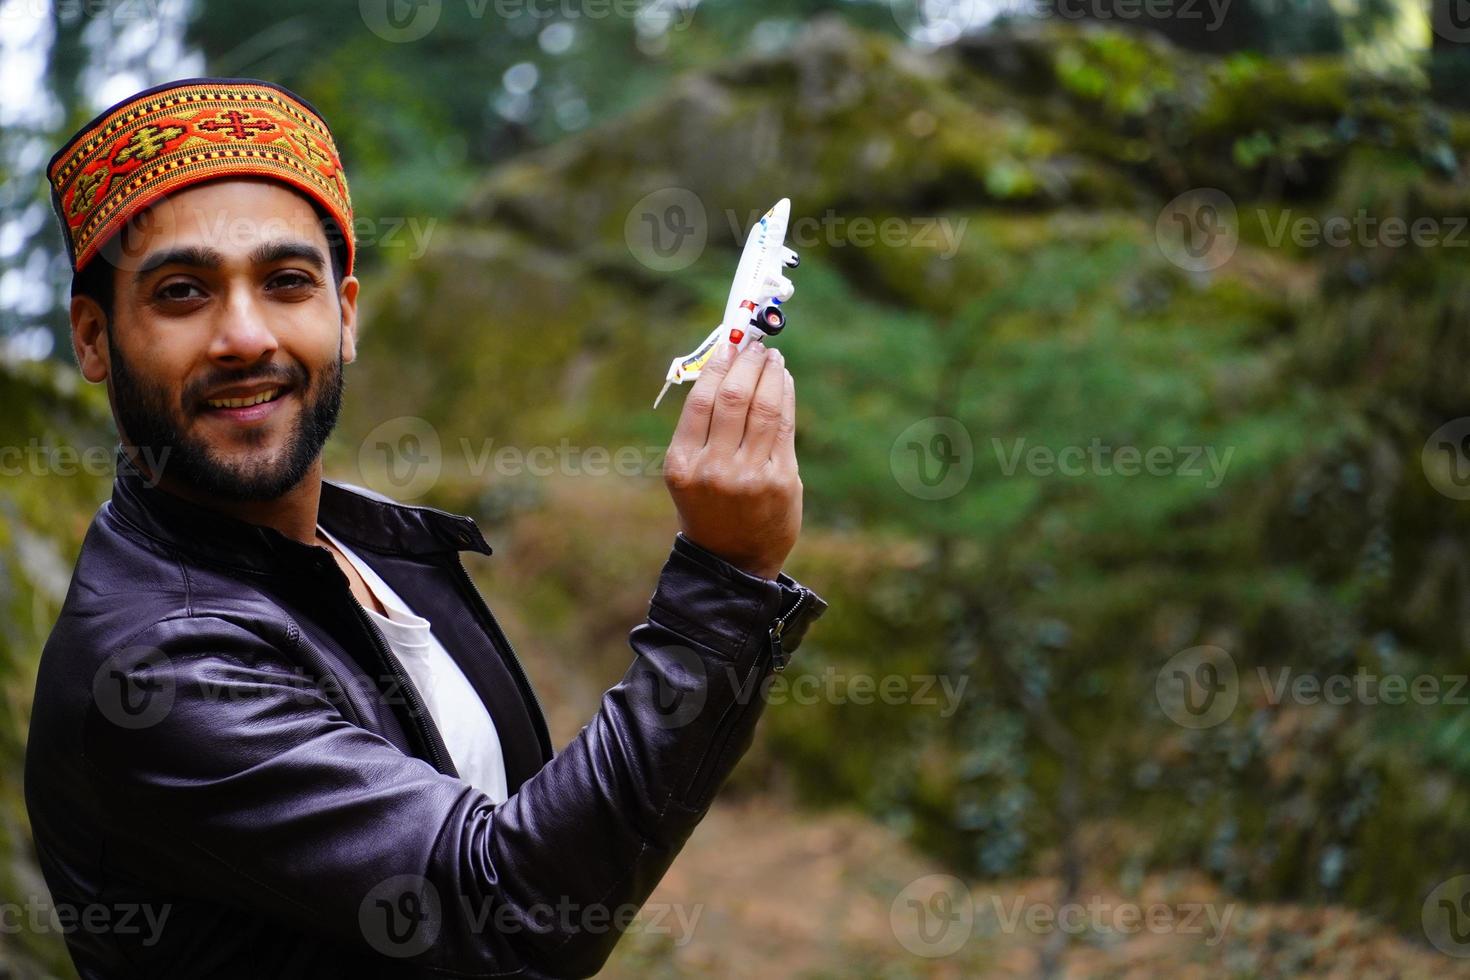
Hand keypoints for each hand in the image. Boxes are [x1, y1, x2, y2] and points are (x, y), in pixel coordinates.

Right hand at [663, 339, 801, 580]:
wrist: (733, 559)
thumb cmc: (709, 507)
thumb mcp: (691, 472)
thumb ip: (703, 428)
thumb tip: (726, 366)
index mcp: (682, 465)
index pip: (701, 401)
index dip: (718, 366)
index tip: (730, 344)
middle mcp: (713, 470)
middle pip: (733, 398)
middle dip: (747, 363)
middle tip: (756, 345)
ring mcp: (749, 476)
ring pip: (763, 408)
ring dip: (770, 375)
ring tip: (772, 358)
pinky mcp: (781, 481)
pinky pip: (784, 426)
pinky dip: (785, 396)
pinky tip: (784, 382)